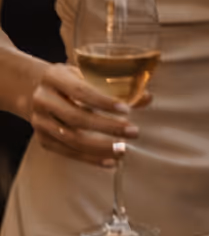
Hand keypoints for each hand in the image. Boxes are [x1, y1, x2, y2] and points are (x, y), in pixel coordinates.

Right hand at [28, 62, 143, 167]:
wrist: (34, 91)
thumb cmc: (68, 80)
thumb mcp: (85, 74)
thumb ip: (114, 85)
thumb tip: (147, 97)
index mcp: (54, 77)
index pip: (80, 91)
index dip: (104, 101)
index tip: (126, 110)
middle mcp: (43, 100)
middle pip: (76, 118)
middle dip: (107, 127)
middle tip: (132, 131)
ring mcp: (40, 122)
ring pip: (71, 139)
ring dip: (100, 147)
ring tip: (124, 150)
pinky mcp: (43, 140)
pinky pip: (68, 153)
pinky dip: (91, 159)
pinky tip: (110, 161)